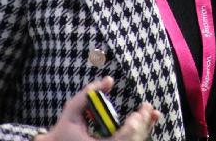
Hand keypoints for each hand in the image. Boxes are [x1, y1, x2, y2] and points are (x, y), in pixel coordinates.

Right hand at [37, 76, 162, 140]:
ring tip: (153, 115)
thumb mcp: (71, 111)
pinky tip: (146, 124)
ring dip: (146, 129)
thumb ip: (88, 94)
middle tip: (149, 109)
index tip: (140, 110)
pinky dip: (138, 134)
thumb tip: (109, 80)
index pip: (125, 137)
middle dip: (145, 123)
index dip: (136, 123)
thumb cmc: (62, 132)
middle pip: (135, 140)